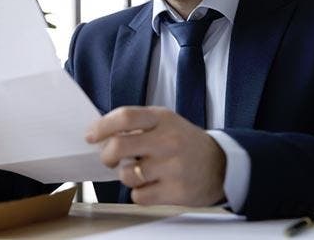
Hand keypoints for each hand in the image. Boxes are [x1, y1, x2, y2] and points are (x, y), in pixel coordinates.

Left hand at [86, 106, 225, 205]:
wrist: (222, 166)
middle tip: (109, 158)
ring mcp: (172, 167)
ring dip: (126, 176)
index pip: (124, 117)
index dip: (102, 126)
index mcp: (162, 118)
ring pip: (126, 175)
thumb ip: (137, 124)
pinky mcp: (175, 192)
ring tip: (140, 172)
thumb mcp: (165, 122)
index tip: (91, 136)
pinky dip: (139, 193)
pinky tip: (152, 185)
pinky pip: (138, 196)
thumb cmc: (184, 142)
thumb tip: (101, 134)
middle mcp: (167, 140)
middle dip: (107, 155)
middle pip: (119, 146)